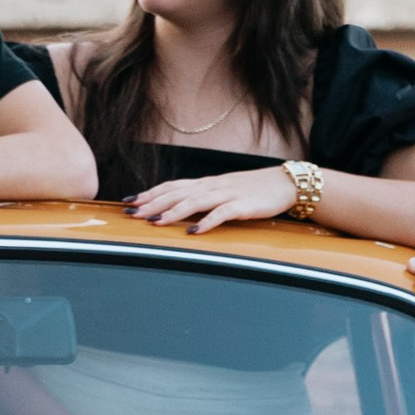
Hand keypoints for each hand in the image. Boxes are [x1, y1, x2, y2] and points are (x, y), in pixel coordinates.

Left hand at [123, 165, 295, 232]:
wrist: (284, 183)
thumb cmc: (251, 190)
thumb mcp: (222, 192)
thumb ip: (201, 197)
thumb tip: (177, 208)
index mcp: (205, 183)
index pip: (171, 186)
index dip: (150, 193)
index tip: (129, 202)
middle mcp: (212, 186)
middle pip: (177, 193)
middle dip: (153, 203)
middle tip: (132, 214)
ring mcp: (227, 194)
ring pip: (195, 201)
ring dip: (173, 212)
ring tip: (155, 222)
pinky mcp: (242, 205)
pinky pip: (221, 213)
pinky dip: (206, 222)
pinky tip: (193, 232)